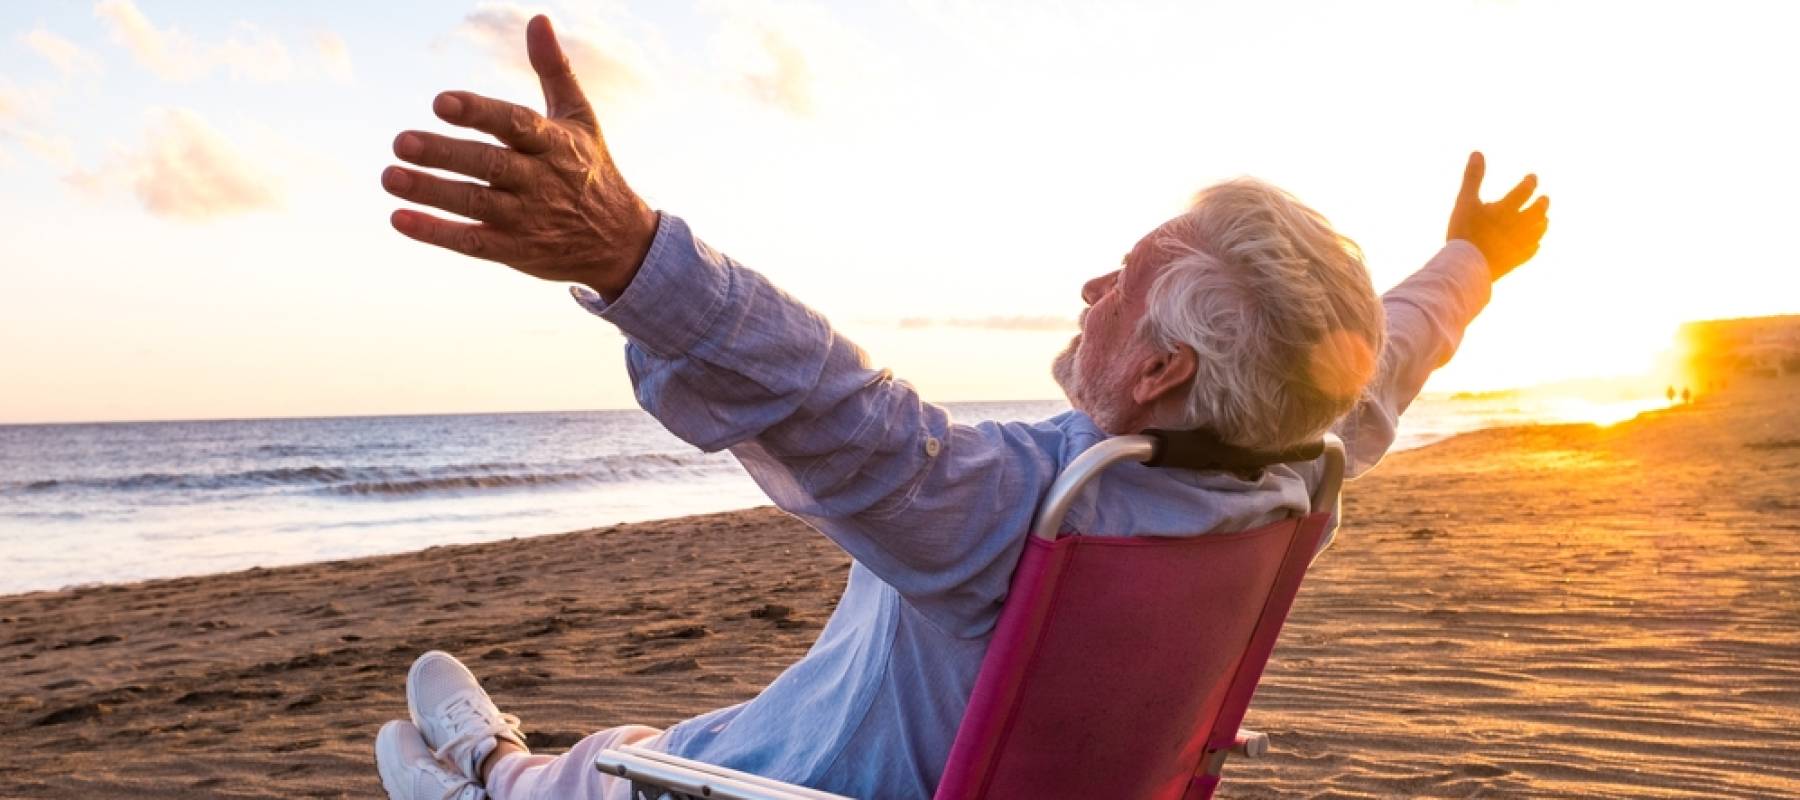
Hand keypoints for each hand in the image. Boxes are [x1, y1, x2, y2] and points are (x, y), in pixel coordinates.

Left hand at [382, 15, 656, 299]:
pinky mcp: (516, 250)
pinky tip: (399, 219)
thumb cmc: (591, 169)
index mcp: (554, 144)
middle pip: (489, 165)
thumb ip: (555, 70)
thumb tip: (538, 19)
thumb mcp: (580, 117)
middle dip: (444, 154)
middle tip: (400, 141)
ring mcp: (528, 219)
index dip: (479, 113)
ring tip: (389, 176)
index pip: (515, 124)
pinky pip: (473, 243)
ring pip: (475, 204)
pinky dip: (436, 233)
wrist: (620, 242)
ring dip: (431, 192)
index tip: (441, 102)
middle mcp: (541, 180)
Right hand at [1445, 151, 1549, 280]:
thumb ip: (1473, 177)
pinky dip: (1535, 244)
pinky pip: (1531, 251)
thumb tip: (1477, 152)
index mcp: (1507, 209)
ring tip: (1544, 220)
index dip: (1530, 182)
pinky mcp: (1517, 260)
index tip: (1533, 178)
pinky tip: (1535, 244)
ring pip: (1538, 231)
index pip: (1525, 191)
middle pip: (1537, 212)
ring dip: (1542, 223)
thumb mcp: (1465, 201)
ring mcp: (1520, 244)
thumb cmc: (1464, 232)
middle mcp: (1519, 225)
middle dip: (1542, 204)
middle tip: (1545, 199)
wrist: (1466, 266)